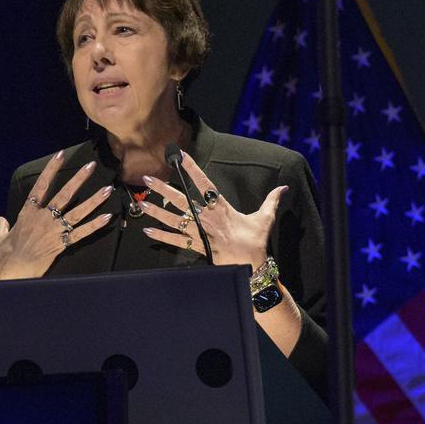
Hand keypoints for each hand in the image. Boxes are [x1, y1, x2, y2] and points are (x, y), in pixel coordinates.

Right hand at [0, 150, 112, 279]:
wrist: (12, 273)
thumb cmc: (4, 258)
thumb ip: (0, 227)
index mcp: (27, 213)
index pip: (41, 186)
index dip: (51, 169)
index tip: (60, 155)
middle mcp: (43, 218)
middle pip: (64, 194)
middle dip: (78, 179)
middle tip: (90, 166)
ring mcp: (54, 231)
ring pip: (77, 212)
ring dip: (94, 200)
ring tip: (107, 189)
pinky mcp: (61, 245)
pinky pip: (81, 233)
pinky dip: (95, 226)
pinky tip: (107, 217)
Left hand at [141, 151, 282, 271]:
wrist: (249, 267)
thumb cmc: (255, 242)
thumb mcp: (264, 219)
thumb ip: (271, 201)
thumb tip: (283, 188)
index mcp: (221, 208)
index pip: (205, 184)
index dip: (193, 169)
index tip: (181, 156)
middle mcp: (206, 218)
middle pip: (181, 201)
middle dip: (163, 189)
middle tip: (147, 179)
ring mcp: (199, 233)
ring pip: (174, 219)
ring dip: (156, 211)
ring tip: (141, 203)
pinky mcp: (196, 246)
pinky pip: (176, 241)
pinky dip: (162, 236)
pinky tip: (148, 230)